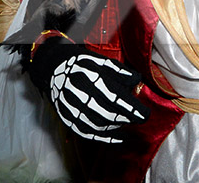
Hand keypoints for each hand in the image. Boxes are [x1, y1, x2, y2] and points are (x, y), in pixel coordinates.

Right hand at [31, 42, 149, 143]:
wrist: (53, 69)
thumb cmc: (81, 63)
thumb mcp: (101, 60)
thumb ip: (120, 72)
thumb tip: (137, 81)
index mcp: (90, 77)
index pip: (115, 97)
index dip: (132, 108)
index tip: (145, 114)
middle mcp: (80, 93)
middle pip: (108, 113)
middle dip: (127, 118)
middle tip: (140, 117)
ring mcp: (72, 108)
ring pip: (99, 125)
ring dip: (116, 126)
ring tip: (126, 121)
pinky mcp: (68, 119)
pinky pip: (88, 133)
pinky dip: (105, 138)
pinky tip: (118, 139)